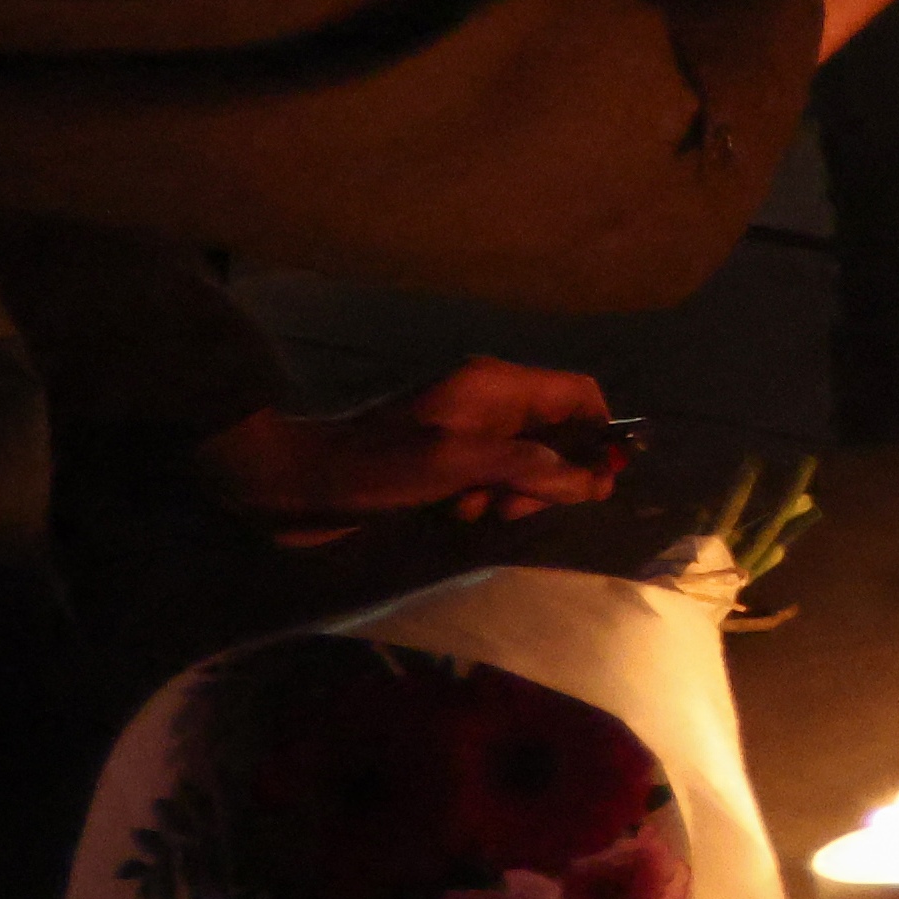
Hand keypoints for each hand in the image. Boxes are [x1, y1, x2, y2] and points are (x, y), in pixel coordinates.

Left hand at [206, 361, 628, 541]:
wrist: (298, 483)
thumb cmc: (377, 466)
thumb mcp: (455, 464)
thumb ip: (528, 467)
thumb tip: (592, 477)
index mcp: (497, 386)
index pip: (580, 394)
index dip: (600, 434)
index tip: (600, 479)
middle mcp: (490, 403)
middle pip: (559, 434)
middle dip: (550, 474)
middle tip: (516, 507)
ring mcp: (468, 432)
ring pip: (528, 463)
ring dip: (514, 493)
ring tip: (475, 510)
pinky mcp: (446, 461)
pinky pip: (494, 478)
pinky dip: (486, 498)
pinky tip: (454, 512)